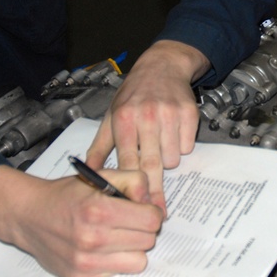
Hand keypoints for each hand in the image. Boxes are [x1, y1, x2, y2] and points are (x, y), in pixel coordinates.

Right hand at [0, 165, 163, 276]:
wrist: (28, 215)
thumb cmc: (66, 195)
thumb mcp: (100, 176)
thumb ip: (133, 182)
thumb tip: (154, 204)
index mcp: (99, 210)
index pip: (152, 221)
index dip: (151, 213)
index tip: (142, 210)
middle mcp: (92, 239)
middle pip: (148, 241)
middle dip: (142, 229)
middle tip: (127, 222)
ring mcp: (85, 263)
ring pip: (138, 262)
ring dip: (132, 249)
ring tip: (116, 236)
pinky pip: (117, 273)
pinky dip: (113, 262)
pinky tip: (99, 249)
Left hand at [86, 40, 209, 214]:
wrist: (162, 66)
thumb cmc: (133, 94)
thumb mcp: (111, 117)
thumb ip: (99, 147)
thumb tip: (87, 173)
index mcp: (124, 119)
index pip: (128, 161)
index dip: (133, 186)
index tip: (135, 206)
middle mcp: (146, 116)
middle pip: (153, 164)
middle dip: (155, 190)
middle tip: (157, 211)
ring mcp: (169, 114)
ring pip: (173, 157)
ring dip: (167, 160)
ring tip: (159, 145)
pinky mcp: (189, 113)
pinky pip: (188, 146)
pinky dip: (181, 146)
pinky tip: (172, 133)